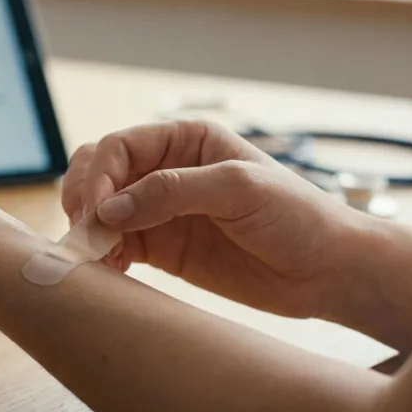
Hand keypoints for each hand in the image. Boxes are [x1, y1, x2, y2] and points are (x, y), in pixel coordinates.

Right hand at [63, 120, 379, 320]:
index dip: (99, 176)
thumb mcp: (239, 189)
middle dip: (84, 198)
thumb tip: (109, 210)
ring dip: (88, 229)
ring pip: (99, 210)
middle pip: (98, 172)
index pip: (119, 146)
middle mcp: (167, 170)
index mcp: (186, 140)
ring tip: (96, 257)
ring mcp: (161, 211)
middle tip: (86, 232)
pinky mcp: (162, 249)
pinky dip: (102, 256)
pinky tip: (108, 271)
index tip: (97, 212)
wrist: (328, 271)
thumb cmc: (296, 217)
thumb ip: (172, 191)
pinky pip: (115, 245)